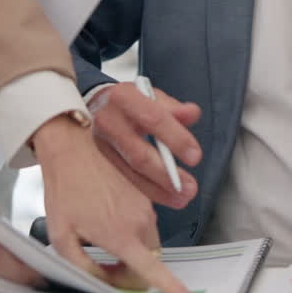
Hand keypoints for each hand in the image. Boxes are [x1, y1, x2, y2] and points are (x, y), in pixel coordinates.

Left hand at [33, 116, 193, 292]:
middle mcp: (141, 221)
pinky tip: (106, 219)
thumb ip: (84, 267)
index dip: (172, 288)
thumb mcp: (62, 237)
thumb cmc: (65, 190)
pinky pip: (146, 223)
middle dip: (131, 270)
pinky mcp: (145, 195)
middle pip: (149, 260)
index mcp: (121, 235)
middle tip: (104, 266)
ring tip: (101, 238)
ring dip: (132, 250)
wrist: (73, 150)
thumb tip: (103, 283)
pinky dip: (132, 231)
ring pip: (148, 242)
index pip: (152, 270)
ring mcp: (145, 206)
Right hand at [87, 83, 201, 208]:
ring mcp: (100, 144)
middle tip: (189, 186)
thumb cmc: (130, 102)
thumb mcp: (151, 95)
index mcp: (123, 97)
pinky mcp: (98, 161)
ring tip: (181, 197)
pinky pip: (123, 180)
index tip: (195, 155)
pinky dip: (145, 191)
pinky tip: (163, 197)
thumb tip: (192, 113)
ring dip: (158, 189)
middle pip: (139, 154)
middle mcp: (107, 121)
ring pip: (130, 173)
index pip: (153, 119)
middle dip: (167, 174)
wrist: (96, 105)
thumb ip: (174, 107)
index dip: (176, 139)